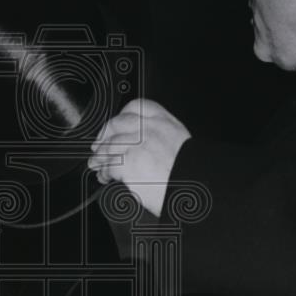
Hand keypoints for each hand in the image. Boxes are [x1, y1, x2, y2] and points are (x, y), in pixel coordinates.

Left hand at [88, 99, 190, 216]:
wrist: (198, 188)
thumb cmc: (192, 175)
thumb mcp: (182, 147)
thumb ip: (162, 140)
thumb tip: (143, 146)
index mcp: (166, 123)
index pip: (136, 107)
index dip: (120, 116)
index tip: (114, 126)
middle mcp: (151, 130)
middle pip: (117, 124)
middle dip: (104, 135)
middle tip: (99, 145)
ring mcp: (139, 144)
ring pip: (110, 146)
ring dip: (100, 156)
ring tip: (97, 164)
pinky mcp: (129, 163)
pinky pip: (109, 165)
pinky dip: (104, 171)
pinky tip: (104, 176)